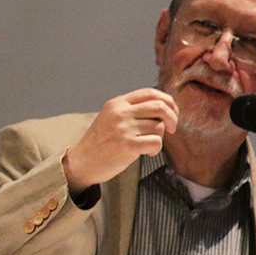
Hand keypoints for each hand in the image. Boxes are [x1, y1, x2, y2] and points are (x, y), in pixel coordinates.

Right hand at [62, 88, 178, 193]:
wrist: (81, 161)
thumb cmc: (100, 142)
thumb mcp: (110, 117)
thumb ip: (130, 110)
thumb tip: (163, 108)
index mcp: (117, 104)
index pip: (149, 93)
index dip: (167, 100)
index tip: (173, 110)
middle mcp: (120, 113)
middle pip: (159, 107)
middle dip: (172, 118)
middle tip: (172, 129)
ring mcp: (123, 129)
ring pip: (159, 127)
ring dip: (159, 138)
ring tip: (148, 145)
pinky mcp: (127, 145)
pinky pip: (156, 142)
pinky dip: (156, 149)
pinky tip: (148, 153)